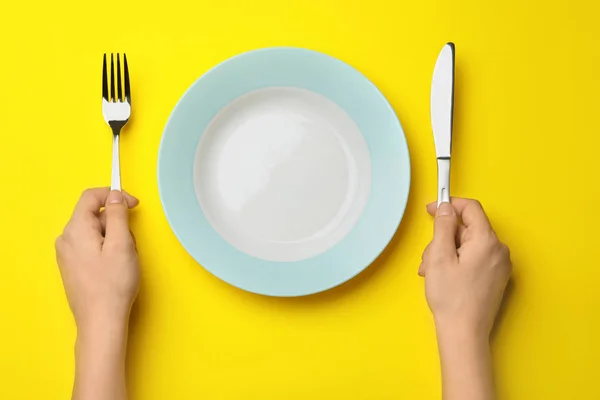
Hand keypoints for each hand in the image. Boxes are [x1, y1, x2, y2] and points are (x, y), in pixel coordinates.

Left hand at [55, 188, 139, 331]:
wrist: (101, 320)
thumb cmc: (113, 284)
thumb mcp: (122, 244)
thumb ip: (118, 215)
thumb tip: (115, 196)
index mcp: (76, 229)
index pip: (91, 196)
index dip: (114, 194)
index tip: (133, 204)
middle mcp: (66, 238)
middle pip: (94, 215)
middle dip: (117, 223)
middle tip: (131, 243)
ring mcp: (67, 253)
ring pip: (95, 231)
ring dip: (114, 238)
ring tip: (124, 259)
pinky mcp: (72, 265)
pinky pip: (91, 245)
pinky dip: (107, 249)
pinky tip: (116, 266)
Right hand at [420, 198, 511, 338]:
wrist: (464, 333)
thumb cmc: (450, 296)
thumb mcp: (439, 256)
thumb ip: (443, 227)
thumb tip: (447, 207)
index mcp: (487, 241)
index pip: (471, 208)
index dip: (449, 205)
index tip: (431, 210)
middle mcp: (499, 250)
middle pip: (467, 228)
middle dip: (444, 237)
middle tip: (427, 257)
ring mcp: (500, 265)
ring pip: (468, 244)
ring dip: (447, 252)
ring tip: (432, 272)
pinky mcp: (497, 277)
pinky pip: (475, 258)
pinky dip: (457, 261)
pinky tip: (444, 277)